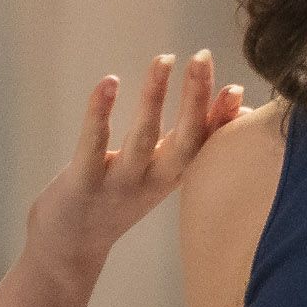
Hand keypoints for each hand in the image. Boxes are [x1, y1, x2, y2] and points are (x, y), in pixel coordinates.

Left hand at [24, 53, 243, 271]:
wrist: (69, 249)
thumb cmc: (115, 200)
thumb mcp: (159, 172)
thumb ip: (187, 141)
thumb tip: (233, 104)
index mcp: (170, 175)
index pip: (204, 143)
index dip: (221, 117)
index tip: (237, 88)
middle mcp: (151, 181)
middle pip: (184, 139)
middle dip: (195, 99)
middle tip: (203, 57)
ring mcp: (118, 183)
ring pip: (142, 138)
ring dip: (154, 98)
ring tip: (164, 59)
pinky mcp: (83, 183)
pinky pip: (92, 145)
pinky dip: (100, 113)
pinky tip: (108, 83)